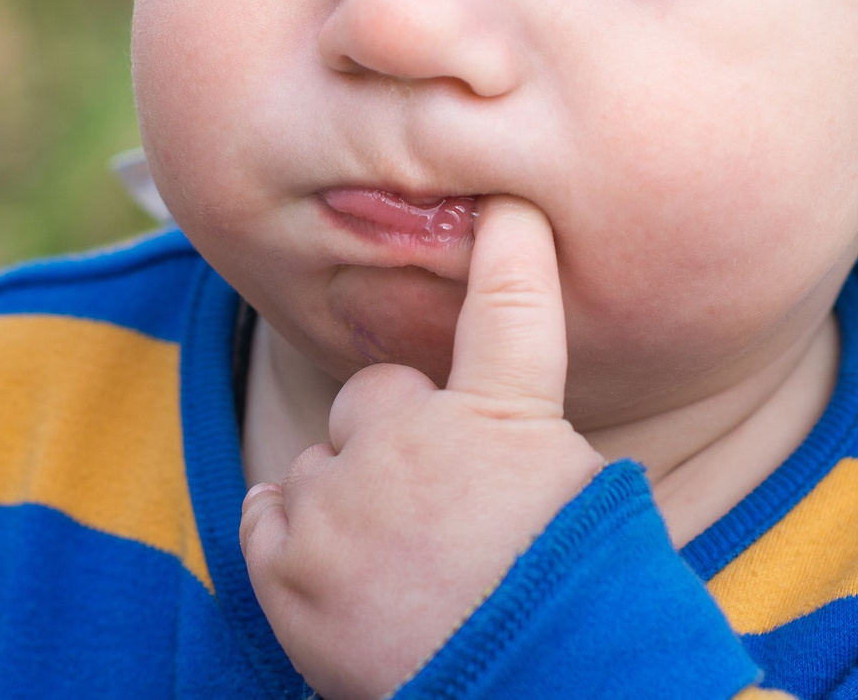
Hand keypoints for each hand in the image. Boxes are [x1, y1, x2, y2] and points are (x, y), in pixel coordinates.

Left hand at [239, 196, 606, 699]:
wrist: (532, 695)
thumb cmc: (575, 609)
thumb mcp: (589, 507)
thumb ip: (534, 450)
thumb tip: (521, 442)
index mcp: (504, 416)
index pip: (508, 306)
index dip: (508, 247)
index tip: (505, 207)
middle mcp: (413, 436)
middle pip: (374, 397)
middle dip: (392, 438)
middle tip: (434, 516)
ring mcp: (344, 497)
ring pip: (320, 465)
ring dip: (347, 505)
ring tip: (400, 575)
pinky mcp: (289, 563)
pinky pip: (268, 514)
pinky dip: (292, 541)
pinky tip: (345, 584)